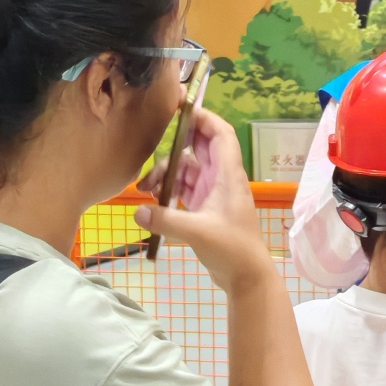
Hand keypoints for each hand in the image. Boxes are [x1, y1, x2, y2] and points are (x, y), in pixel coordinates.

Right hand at [135, 110, 273, 294]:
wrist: (247, 276)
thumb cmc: (232, 249)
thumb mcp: (197, 232)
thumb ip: (166, 220)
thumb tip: (138, 211)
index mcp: (227, 175)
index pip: (220, 133)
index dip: (203, 117)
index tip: (179, 109)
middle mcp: (221, 179)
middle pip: (200, 147)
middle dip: (176, 143)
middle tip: (152, 145)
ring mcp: (213, 193)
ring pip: (187, 169)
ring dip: (166, 173)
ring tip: (145, 189)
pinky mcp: (206, 208)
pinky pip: (184, 188)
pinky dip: (169, 189)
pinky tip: (152, 201)